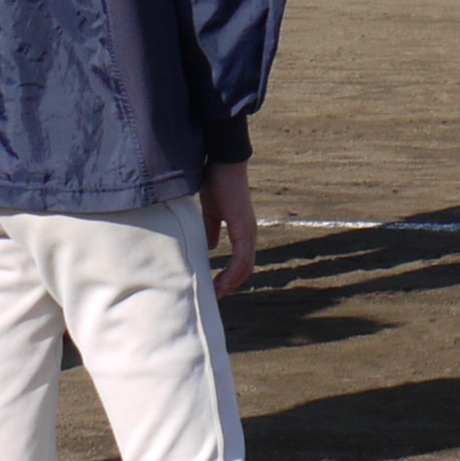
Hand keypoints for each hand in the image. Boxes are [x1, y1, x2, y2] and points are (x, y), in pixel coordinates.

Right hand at [203, 161, 256, 296]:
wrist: (222, 162)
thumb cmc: (217, 182)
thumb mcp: (211, 211)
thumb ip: (211, 229)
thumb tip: (209, 247)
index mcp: (242, 230)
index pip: (241, 261)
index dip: (230, 276)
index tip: (216, 287)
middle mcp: (249, 233)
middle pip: (246, 269)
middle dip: (231, 285)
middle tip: (216, 297)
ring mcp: (248, 232)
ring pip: (245, 267)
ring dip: (231, 284)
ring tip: (217, 295)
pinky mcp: (243, 228)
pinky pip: (242, 258)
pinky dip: (232, 274)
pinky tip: (221, 283)